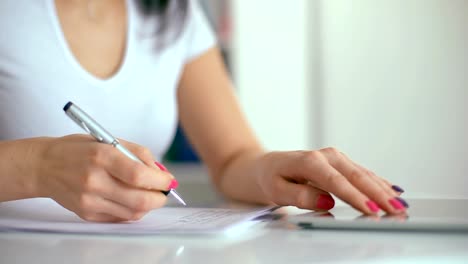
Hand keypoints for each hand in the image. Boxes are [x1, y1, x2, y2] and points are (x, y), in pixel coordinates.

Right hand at [34, 134, 175, 221]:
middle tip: (164, 192)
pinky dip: (132, 210)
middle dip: (159, 198)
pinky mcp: (87, 213)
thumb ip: (139, 154)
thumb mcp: (109, 140)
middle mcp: (94, 180)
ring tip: (148, 194)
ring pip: (133, 212)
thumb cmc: (78, 150)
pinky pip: (120, 217)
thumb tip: (161, 173)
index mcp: (102, 156)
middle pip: (139, 199)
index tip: (169, 181)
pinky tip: (130, 198)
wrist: (44, 166)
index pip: (139, 175)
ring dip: (148, 205)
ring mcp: (89, 200)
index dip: (160, 181)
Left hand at [257, 148, 406, 214]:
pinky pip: (361, 173)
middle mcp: (325, 156)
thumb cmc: (270, 178)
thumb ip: (300, 195)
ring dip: (382, 190)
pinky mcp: (339, 162)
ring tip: (400, 205)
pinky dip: (378, 182)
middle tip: (396, 210)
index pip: (336, 182)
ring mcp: (334, 157)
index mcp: (309, 161)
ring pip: (363, 174)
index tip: (371, 210)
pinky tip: (393, 190)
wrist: (265, 166)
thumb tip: (326, 201)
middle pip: (356, 176)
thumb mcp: (276, 190)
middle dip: (378, 194)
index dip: (355, 197)